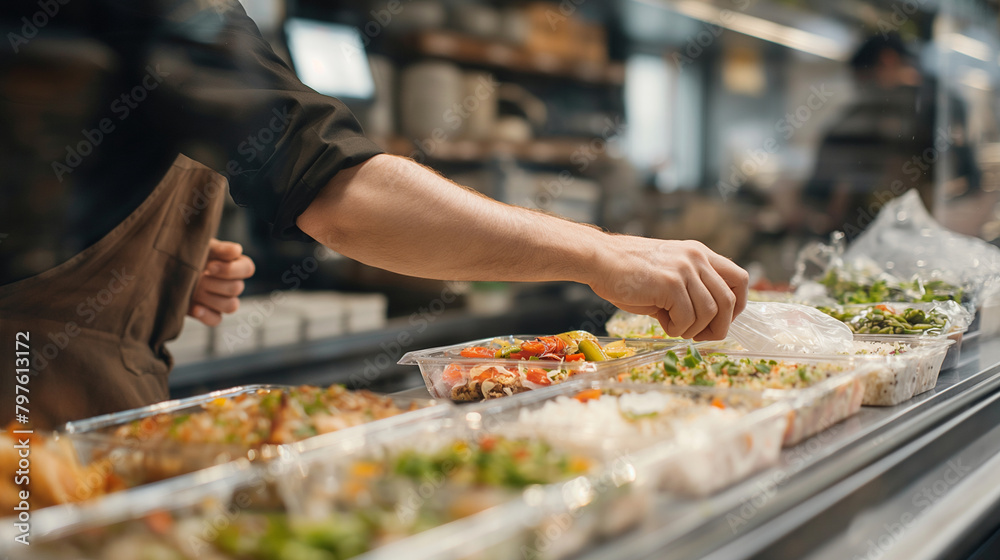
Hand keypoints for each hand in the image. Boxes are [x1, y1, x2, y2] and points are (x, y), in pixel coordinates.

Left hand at [187, 239, 254, 325]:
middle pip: (237, 288)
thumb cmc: (187, 253)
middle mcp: (233, 283)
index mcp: (236, 264)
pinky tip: (194, 307)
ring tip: (193, 290)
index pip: (247, 269)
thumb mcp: (201, 247)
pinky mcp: (210, 313)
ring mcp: (223, 300)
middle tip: (196, 277)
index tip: (209, 267)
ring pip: (231, 306)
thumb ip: (219, 248)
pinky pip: (217, 320)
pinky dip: (206, 315)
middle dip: (214, 283)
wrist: (165, 268)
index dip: (230, 270)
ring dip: (211, 298)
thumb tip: (237, 250)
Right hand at [589, 237, 748, 340]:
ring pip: (710, 312)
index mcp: (699, 253)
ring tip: (675, 328)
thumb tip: (707, 322)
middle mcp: (697, 258)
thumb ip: (690, 290)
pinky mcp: (670, 283)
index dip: (737, 305)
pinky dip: (677, 329)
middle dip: (720, 326)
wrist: (599, 260)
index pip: (740, 278)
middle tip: (701, 336)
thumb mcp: (668, 275)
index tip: (722, 320)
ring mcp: (685, 269)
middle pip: (729, 300)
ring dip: (694, 329)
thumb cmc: (627, 273)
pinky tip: (663, 324)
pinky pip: (688, 318)